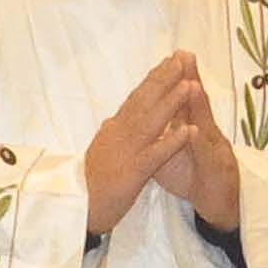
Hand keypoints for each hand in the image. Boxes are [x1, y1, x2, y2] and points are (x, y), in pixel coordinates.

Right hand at [86, 54, 200, 238]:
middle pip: (144, 101)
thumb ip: (110, 134)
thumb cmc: (90, 183)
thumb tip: (114, 118)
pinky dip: (174, 141)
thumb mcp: (100, 150)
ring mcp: (126, 151)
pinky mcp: (133, 172)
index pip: (136, 98)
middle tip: (182, 59)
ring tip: (189, 84)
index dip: (154, 79)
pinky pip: (157, 154)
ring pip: (152, 121)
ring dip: (171, 102)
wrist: (77, 208)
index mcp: (113, 128)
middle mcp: (119, 133)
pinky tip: (190, 130)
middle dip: (164, 80)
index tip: (169, 61)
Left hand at [150, 73, 242, 232]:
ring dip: (198, 104)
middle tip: (183, 55)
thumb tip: (145, 116)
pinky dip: (199, 144)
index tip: (168, 57)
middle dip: (190, 78)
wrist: (217, 201)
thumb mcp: (173, 150)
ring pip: (204, 125)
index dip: (174, 79)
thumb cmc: (193, 174)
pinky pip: (205, 157)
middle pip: (196, 104)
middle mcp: (204, 132)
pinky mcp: (216, 168)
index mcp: (190, 127)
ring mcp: (212, 148)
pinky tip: (195, 131)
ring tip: (191, 82)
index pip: (182, 100)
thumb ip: (163, 131)